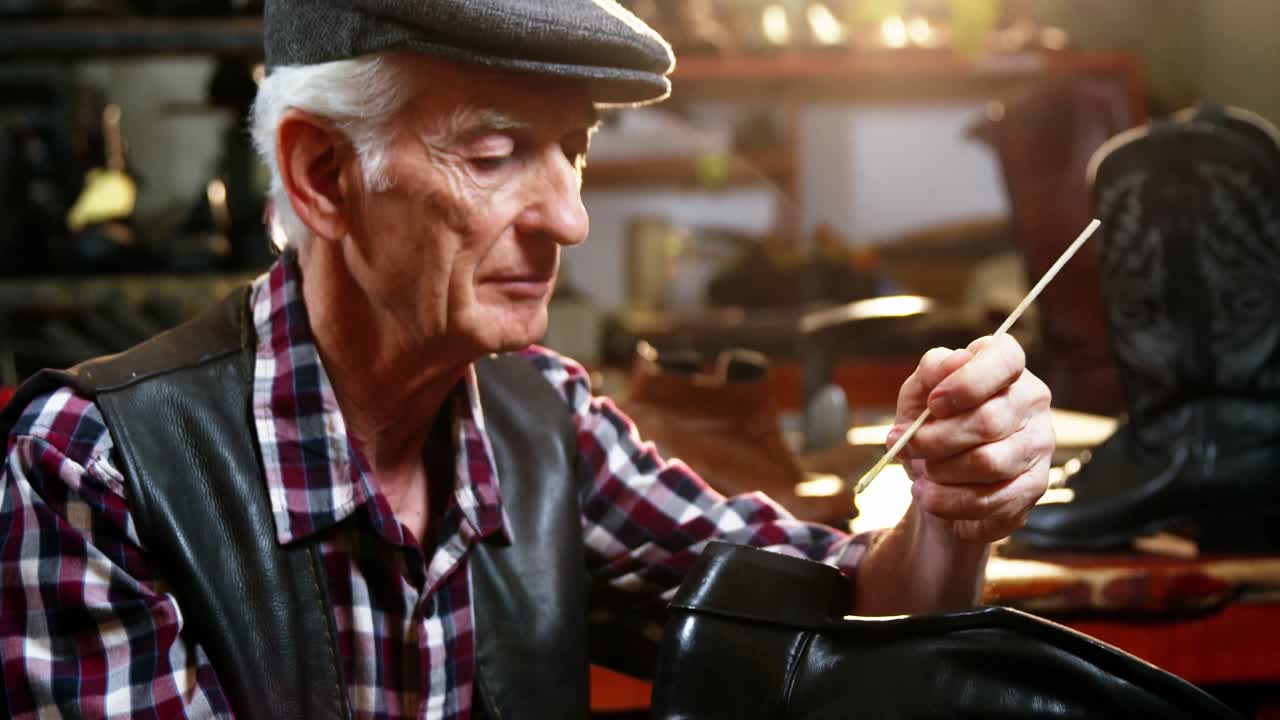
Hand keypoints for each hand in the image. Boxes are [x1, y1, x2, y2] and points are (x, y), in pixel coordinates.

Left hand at [890, 335, 1053, 542]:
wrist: (935, 475)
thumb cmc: (930, 423)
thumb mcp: (917, 394)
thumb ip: (930, 373)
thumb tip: (950, 363)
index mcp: (1005, 366)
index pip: (1005, 360)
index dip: (966, 383)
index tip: (932, 404)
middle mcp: (1032, 400)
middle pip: (989, 421)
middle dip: (936, 439)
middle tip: (906, 446)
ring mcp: (1039, 444)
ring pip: (989, 463)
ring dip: (941, 472)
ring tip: (919, 473)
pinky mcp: (1034, 486)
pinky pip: (992, 501)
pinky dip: (950, 502)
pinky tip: (929, 495)